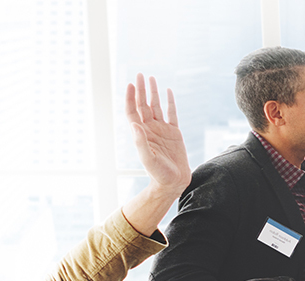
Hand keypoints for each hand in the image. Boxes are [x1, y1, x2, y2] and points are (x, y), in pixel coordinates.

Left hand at [125, 73, 191, 192]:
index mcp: (142, 134)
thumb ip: (141, 142)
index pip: (133, 111)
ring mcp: (162, 130)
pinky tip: (168, 92)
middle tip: (139, 75)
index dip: (130, 98)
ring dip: (153, 93)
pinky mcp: (174, 133)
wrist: (173, 182)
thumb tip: (134, 124)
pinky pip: (171, 114)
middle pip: (143, 105)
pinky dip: (170, 102)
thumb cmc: (158, 174)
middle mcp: (150, 129)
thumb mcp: (148, 159)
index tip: (130, 84)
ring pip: (156, 106)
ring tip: (151, 78)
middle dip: (140, 90)